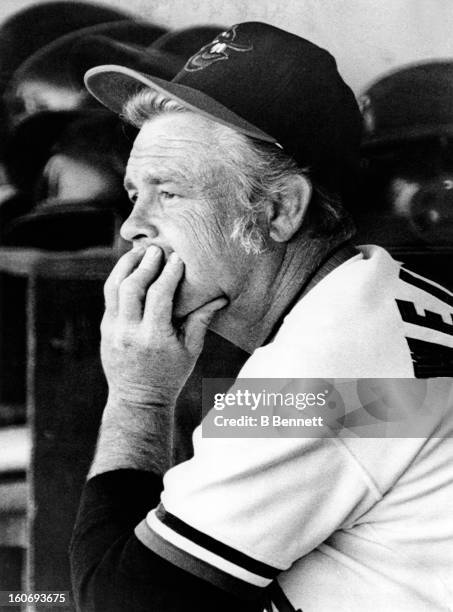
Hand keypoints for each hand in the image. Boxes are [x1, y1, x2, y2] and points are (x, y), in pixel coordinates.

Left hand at [101, 245, 227, 407]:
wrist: (138, 398)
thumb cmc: (171, 374)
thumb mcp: (190, 350)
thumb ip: (201, 320)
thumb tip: (220, 296)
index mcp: (154, 338)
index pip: (160, 295)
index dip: (170, 273)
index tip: (178, 257)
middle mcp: (129, 332)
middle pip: (132, 287)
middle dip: (145, 263)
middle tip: (156, 248)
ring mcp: (112, 330)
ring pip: (113, 288)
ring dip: (126, 266)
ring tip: (139, 252)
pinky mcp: (105, 329)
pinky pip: (109, 297)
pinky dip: (119, 279)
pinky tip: (130, 268)